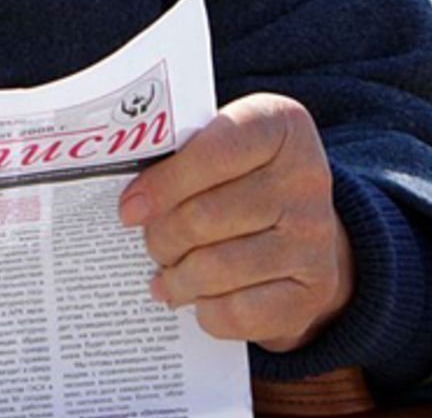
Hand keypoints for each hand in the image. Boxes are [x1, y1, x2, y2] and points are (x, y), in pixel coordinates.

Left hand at [118, 93, 352, 351]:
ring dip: (177, 278)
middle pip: (206, 216)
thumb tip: (121, 197)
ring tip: (163, 277)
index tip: (129, 209)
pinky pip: (240, 310)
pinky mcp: (314, 289)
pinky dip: (206, 311)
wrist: (301, 224)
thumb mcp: (214, 145)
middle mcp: (307, 178)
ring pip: (217, 267)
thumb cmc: (237, 177)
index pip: (214, 152)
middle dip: (162, 237)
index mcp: (278, 125)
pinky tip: (196, 300)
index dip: (164, 184)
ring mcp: (316, 237)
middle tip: (148, 244)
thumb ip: (174, 155)